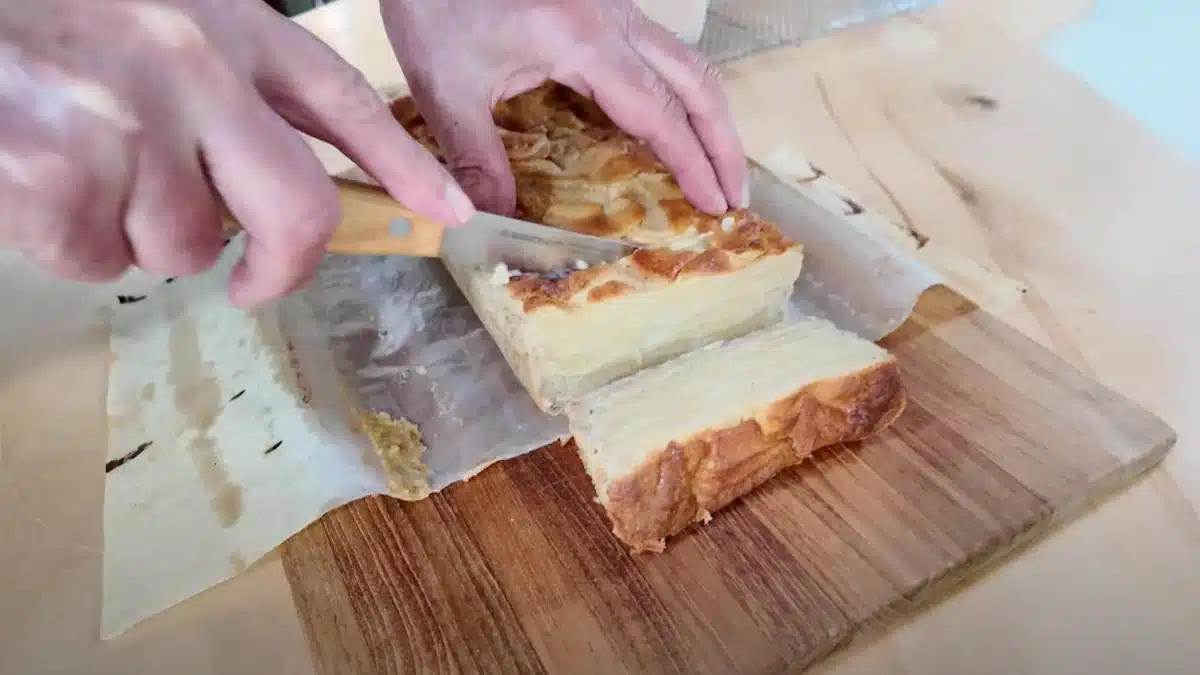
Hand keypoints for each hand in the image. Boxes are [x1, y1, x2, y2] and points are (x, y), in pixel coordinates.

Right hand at [0, 0, 473, 305]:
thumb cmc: (45, 20)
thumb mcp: (156, 22)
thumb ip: (225, 91)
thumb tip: (267, 195)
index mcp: (225, 21)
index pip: (343, 102)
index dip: (403, 163)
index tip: (450, 211)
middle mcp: (192, 66)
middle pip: (297, 207)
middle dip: (284, 264)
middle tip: (254, 284)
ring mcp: (129, 121)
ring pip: (188, 246)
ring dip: (143, 237)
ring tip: (86, 172)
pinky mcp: (61, 173)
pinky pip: (103, 261)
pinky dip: (75, 247)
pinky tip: (40, 188)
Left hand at [380, 0, 746, 216]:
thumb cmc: (433, 2)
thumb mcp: (446, 88)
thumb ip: (477, 159)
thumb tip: (491, 222)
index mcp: (584, 41)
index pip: (659, 112)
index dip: (692, 162)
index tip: (714, 204)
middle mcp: (613, 17)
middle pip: (696, 80)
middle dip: (723, 141)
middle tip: (735, 194)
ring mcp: (612, 4)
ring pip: (685, 59)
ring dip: (708, 113)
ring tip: (716, 164)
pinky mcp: (599, 2)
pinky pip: (657, 49)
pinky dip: (678, 92)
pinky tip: (668, 123)